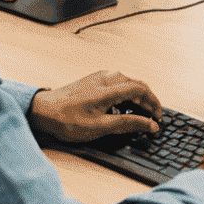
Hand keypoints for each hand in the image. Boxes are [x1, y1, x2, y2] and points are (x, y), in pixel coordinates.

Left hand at [28, 70, 161, 141]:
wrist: (44, 111)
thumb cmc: (68, 120)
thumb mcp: (101, 126)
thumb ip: (128, 123)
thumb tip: (150, 124)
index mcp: (109, 88)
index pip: (141, 89)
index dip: (154, 103)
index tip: (159, 118)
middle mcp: (106, 78)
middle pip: (136, 84)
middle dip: (149, 100)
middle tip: (154, 118)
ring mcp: (99, 77)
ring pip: (127, 83)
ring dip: (138, 97)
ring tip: (141, 114)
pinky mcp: (93, 81)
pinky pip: (117, 83)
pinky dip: (127, 95)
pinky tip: (123, 108)